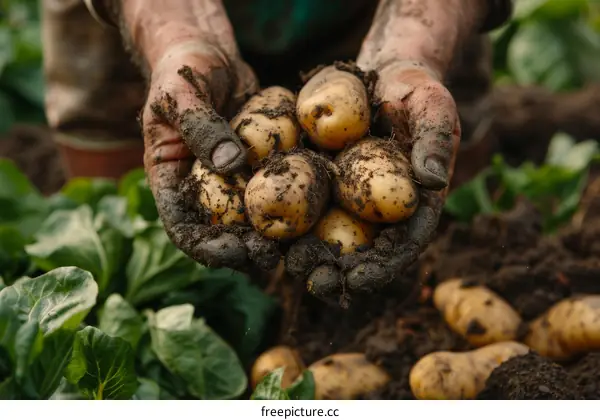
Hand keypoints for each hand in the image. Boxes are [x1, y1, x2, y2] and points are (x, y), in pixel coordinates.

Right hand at [142, 41, 279, 271]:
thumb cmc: (183, 68)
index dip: (207, 247)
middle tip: (272, 255)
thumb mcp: (181, 93)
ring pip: (250, 218)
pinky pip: (274, 188)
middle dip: (245, 249)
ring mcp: (231, 180)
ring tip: (295, 245)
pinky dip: (291, 202)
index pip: (183, 227)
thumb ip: (200, 127)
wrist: (209, 51)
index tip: (235, 251)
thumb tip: (230, 165)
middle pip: (220, 232)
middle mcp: (201, 188)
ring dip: (272, 235)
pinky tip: (314, 211)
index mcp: (171, 180)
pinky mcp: (258, 166)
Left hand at [286, 61, 458, 304]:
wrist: (382, 72)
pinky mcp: (322, 180)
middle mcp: (380, 209)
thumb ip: (436, 142)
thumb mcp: (433, 107)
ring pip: (328, 233)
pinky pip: (303, 202)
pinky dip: (286, 219)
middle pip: (361, 250)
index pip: (402, 244)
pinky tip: (264, 231)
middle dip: (338, 270)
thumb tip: (433, 181)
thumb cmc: (415, 90)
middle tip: (314, 280)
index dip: (381, 266)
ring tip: (285, 263)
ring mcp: (349, 197)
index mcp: (412, 204)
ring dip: (307, 253)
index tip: (357, 279)